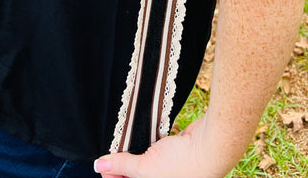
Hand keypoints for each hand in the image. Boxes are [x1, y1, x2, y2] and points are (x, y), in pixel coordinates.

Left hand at [94, 117, 221, 177]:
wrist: (209, 147)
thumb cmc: (181, 165)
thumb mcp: (145, 168)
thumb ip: (122, 166)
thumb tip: (99, 165)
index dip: (111, 175)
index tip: (102, 163)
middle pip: (133, 174)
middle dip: (121, 163)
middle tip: (110, 151)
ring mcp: (165, 168)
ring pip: (142, 160)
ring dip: (132, 151)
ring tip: (121, 141)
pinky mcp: (170, 153)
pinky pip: (152, 149)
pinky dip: (145, 142)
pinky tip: (137, 134)